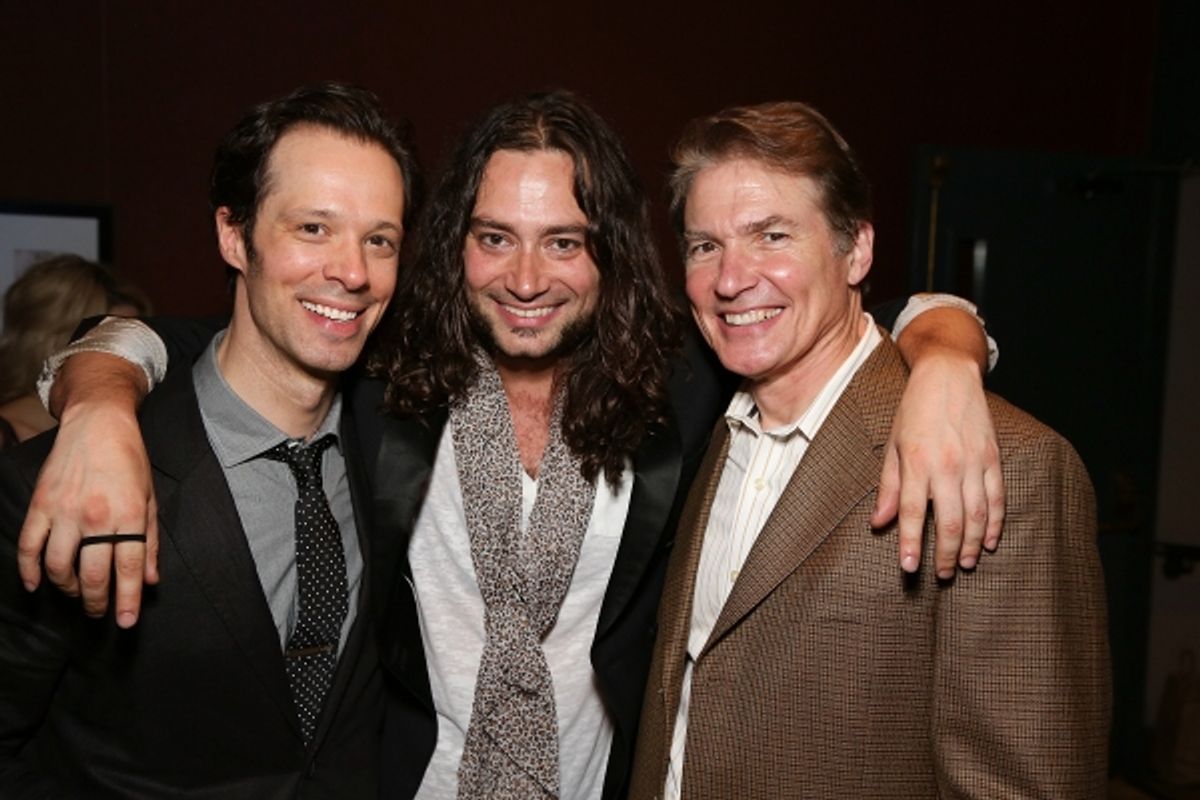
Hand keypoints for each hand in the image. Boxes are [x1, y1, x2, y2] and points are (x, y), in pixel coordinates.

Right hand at [17, 357, 156, 627]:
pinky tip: (37, 585)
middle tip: (100, 613)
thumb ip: (151, 541)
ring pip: (59, 566)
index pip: (128, 568)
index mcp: (128, 514)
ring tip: (78, 594)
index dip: (126, 600)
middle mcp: (95, 516)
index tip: (124, 622)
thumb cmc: (130, 461)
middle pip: (93, 573)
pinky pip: (28, 546)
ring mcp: (64, 511)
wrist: (97, 423)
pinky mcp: (41, 505)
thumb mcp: (150, 499)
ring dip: (68, 589)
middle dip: (97, 602)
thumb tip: (150, 581)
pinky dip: (30, 570)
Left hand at [871, 353, 1004, 576]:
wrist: (948, 375)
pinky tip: (988, 542)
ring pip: (977, 515)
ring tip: (963, 565)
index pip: (911, 513)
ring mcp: (973, 462)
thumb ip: (889, 486)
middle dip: (944, 553)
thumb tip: (878, 522)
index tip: (909, 567)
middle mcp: (946, 465)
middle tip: (940, 574)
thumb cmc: (915, 410)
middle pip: (948, 521)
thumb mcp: (893, 445)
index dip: (910, 543)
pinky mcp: (993, 458)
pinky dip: (995, 523)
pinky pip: (998, 498)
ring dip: (970, 544)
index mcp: (916, 462)